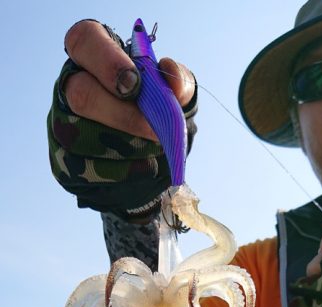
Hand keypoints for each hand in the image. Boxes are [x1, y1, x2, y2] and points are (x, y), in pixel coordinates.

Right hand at [48, 20, 197, 217]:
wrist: (151, 159)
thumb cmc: (158, 113)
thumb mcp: (174, 94)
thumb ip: (179, 81)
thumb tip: (171, 74)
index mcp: (94, 55)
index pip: (84, 40)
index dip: (108, 60)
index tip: (136, 84)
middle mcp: (70, 85)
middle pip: (81, 94)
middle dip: (122, 115)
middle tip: (154, 130)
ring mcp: (62, 123)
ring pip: (84, 135)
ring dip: (127, 147)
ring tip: (152, 150)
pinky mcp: (64, 159)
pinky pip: (88, 167)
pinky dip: (121, 170)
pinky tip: (139, 167)